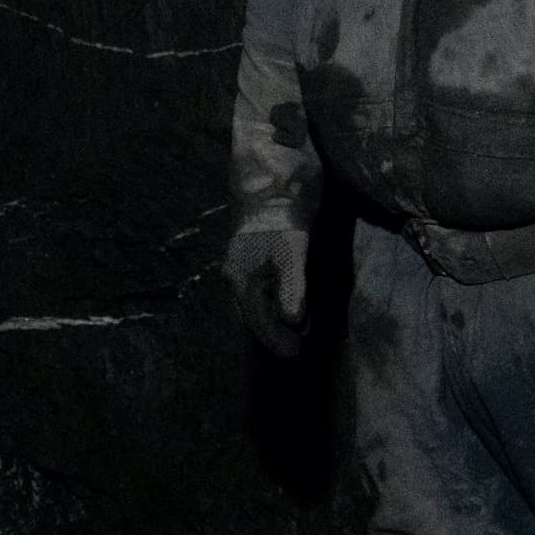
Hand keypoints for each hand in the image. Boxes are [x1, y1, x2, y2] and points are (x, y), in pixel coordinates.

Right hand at [224, 225, 310, 356]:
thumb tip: (291, 320)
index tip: (296, 353)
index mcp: (242, 278)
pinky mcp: (251, 255)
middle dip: (273, 332)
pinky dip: (272, 301)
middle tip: (297, 344)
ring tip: (293, 328)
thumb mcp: (291, 252)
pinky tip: (283, 301)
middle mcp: (237, 275)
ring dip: (272, 318)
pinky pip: (259, 289)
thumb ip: (290, 287)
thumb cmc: (282, 217)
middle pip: (252, 314)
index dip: (276, 339)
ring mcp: (242, 265)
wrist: (273, 181)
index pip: (257, 320)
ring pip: (254, 302)